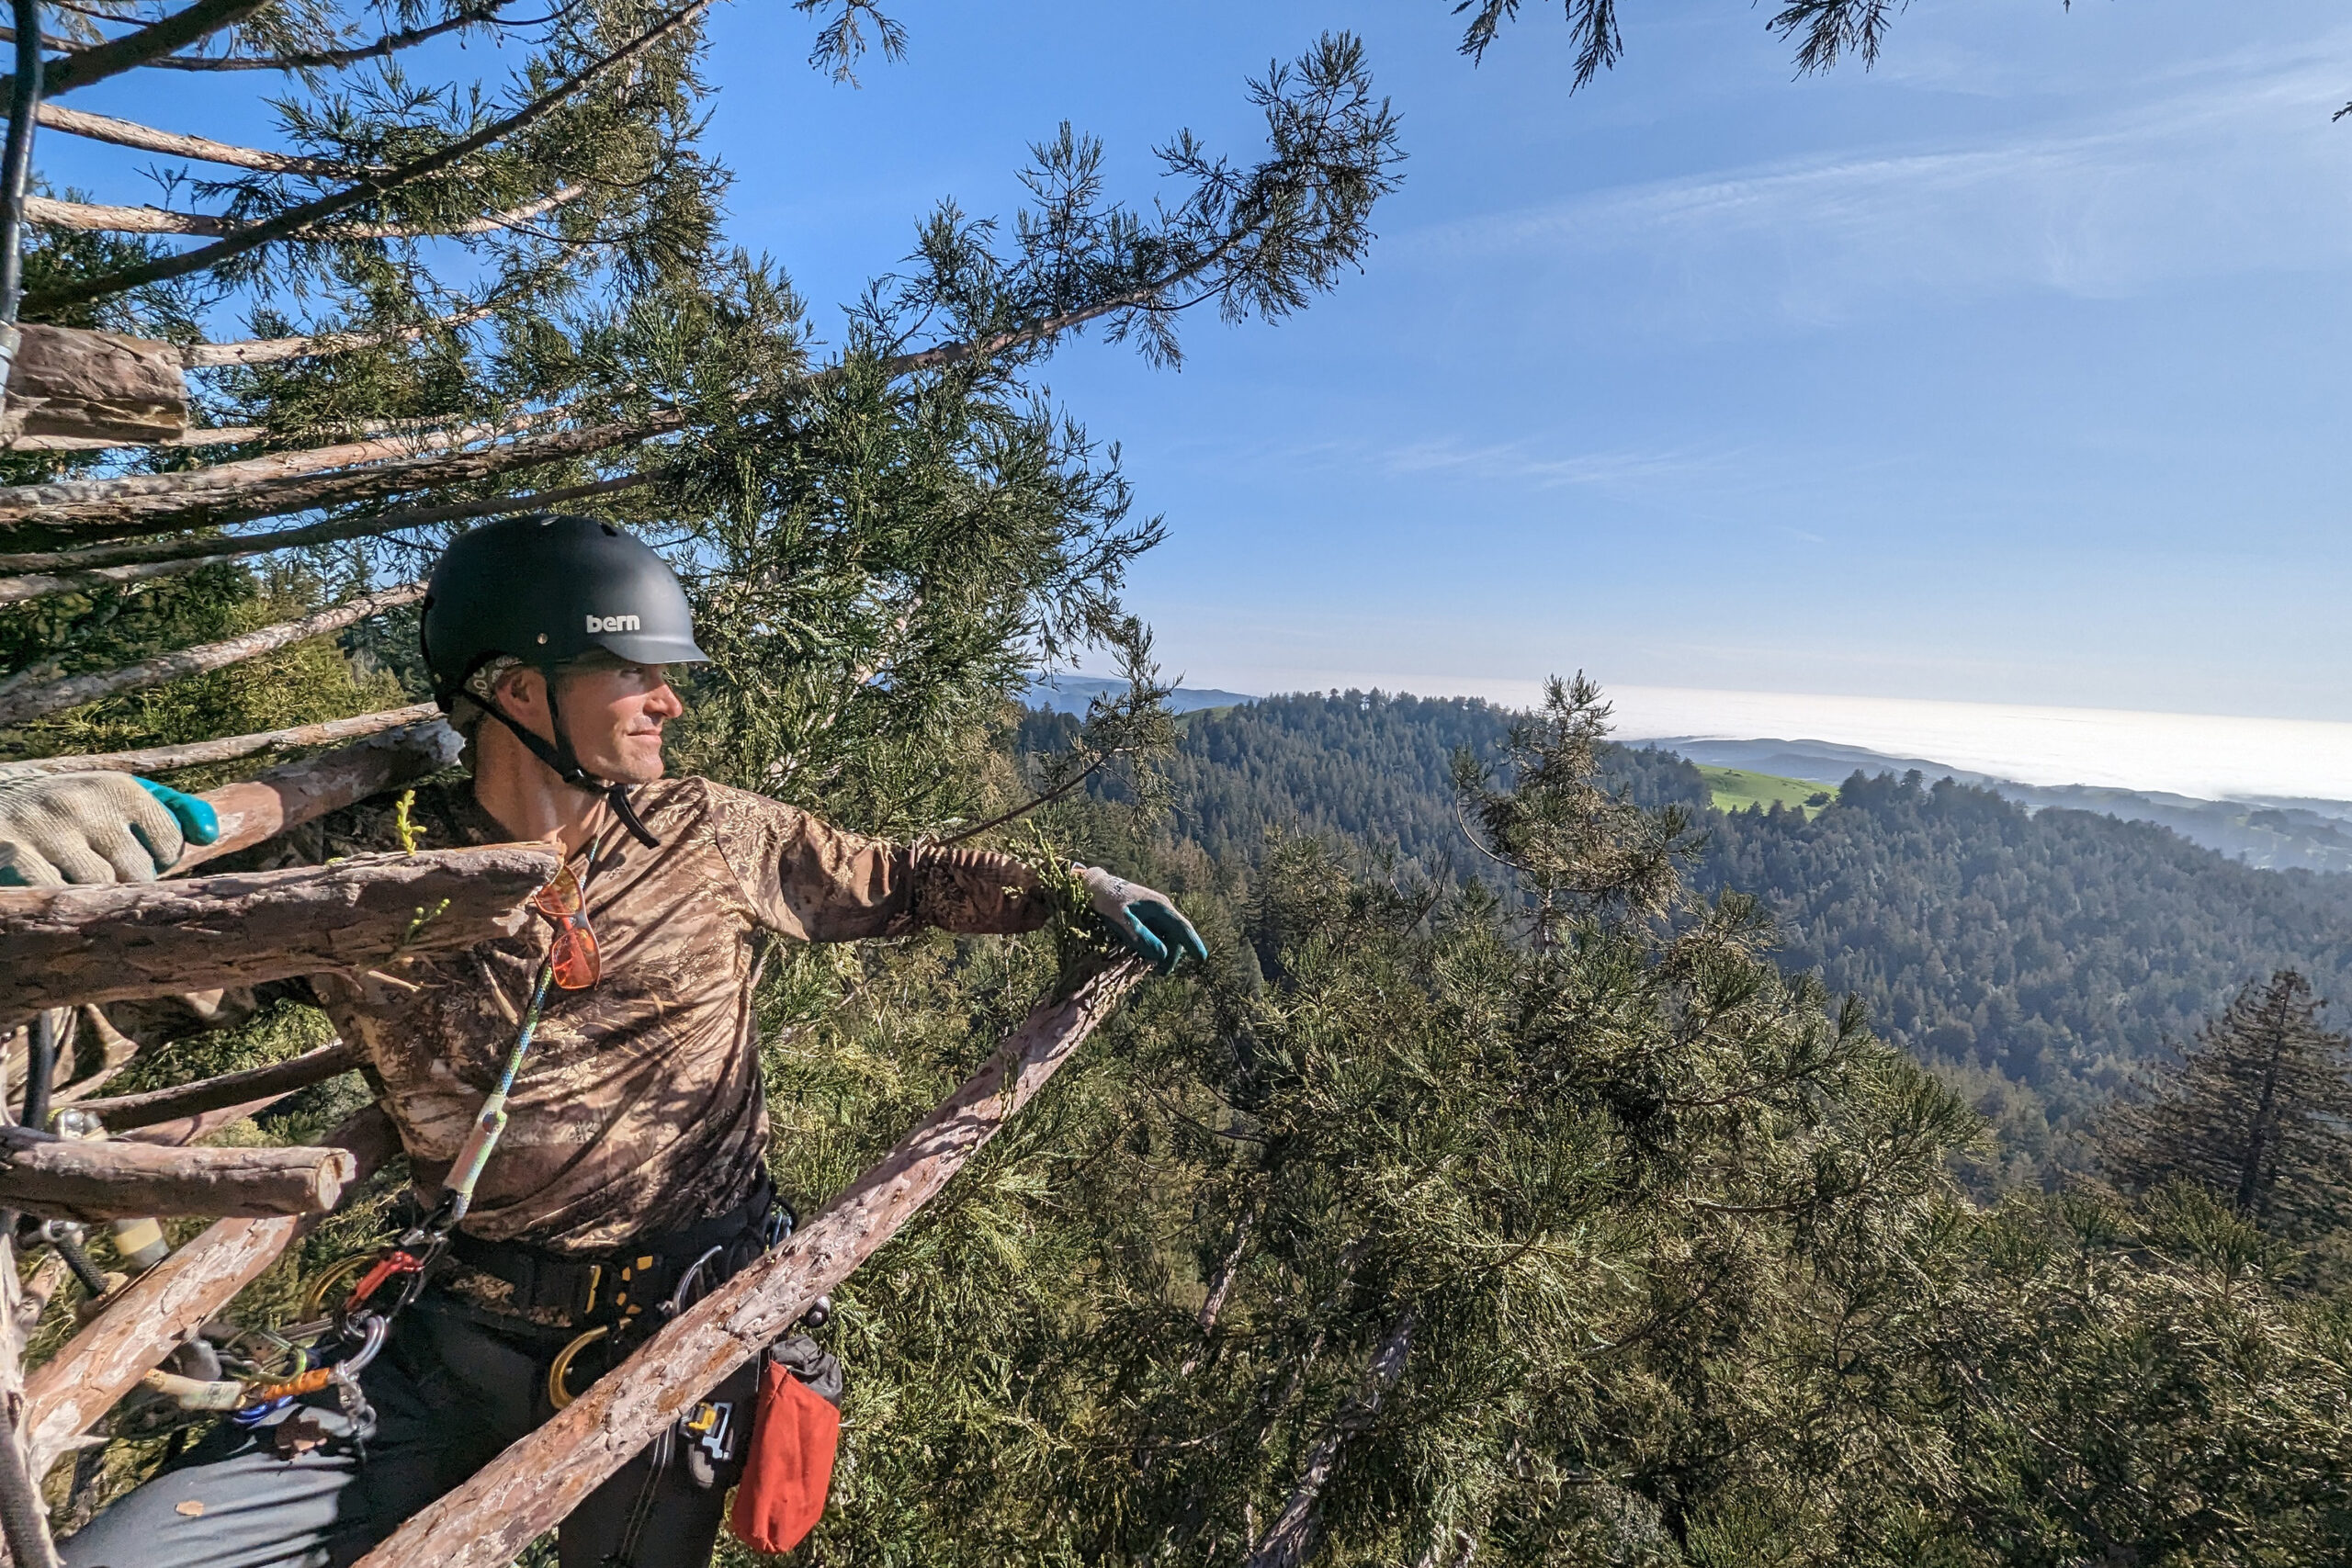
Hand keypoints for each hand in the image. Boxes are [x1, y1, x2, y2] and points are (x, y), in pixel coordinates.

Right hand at [0, 774, 219, 887]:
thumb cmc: (70, 812)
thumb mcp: (118, 798)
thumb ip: (172, 810)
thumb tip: (210, 835)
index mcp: (117, 787)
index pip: (170, 845)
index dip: (156, 860)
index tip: (130, 854)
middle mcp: (82, 802)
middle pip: (136, 872)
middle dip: (124, 880)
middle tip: (99, 870)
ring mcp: (43, 828)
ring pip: (97, 888)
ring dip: (92, 893)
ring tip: (75, 877)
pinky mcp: (10, 853)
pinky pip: (55, 895)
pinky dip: (58, 899)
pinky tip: (52, 888)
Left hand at [1076, 865, 1206, 973]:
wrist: (1095, 886)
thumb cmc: (1108, 901)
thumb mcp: (1122, 920)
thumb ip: (1141, 937)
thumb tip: (1163, 956)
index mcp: (1160, 907)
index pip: (1182, 927)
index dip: (1193, 944)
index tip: (1202, 959)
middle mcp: (1161, 910)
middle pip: (1175, 935)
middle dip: (1172, 955)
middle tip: (1161, 973)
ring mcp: (1154, 913)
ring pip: (1166, 936)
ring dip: (1162, 952)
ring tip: (1151, 968)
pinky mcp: (1146, 917)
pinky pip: (1156, 934)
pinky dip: (1153, 946)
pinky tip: (1144, 956)